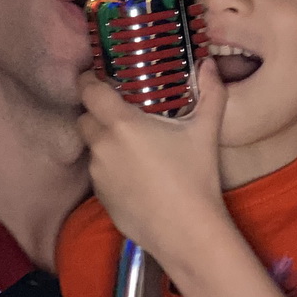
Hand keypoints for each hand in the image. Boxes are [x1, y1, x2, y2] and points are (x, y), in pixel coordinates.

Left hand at [77, 59, 228, 266]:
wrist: (187, 232)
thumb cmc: (196, 178)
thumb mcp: (206, 130)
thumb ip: (210, 92)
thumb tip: (209, 65)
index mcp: (122, 124)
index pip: (88, 90)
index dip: (89, 80)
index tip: (99, 76)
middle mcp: (103, 146)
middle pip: (85, 117)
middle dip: (98, 111)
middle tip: (122, 110)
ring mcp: (98, 173)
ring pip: (92, 146)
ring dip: (104, 140)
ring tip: (133, 143)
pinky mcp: (100, 196)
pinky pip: (98, 171)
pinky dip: (109, 166)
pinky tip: (135, 172)